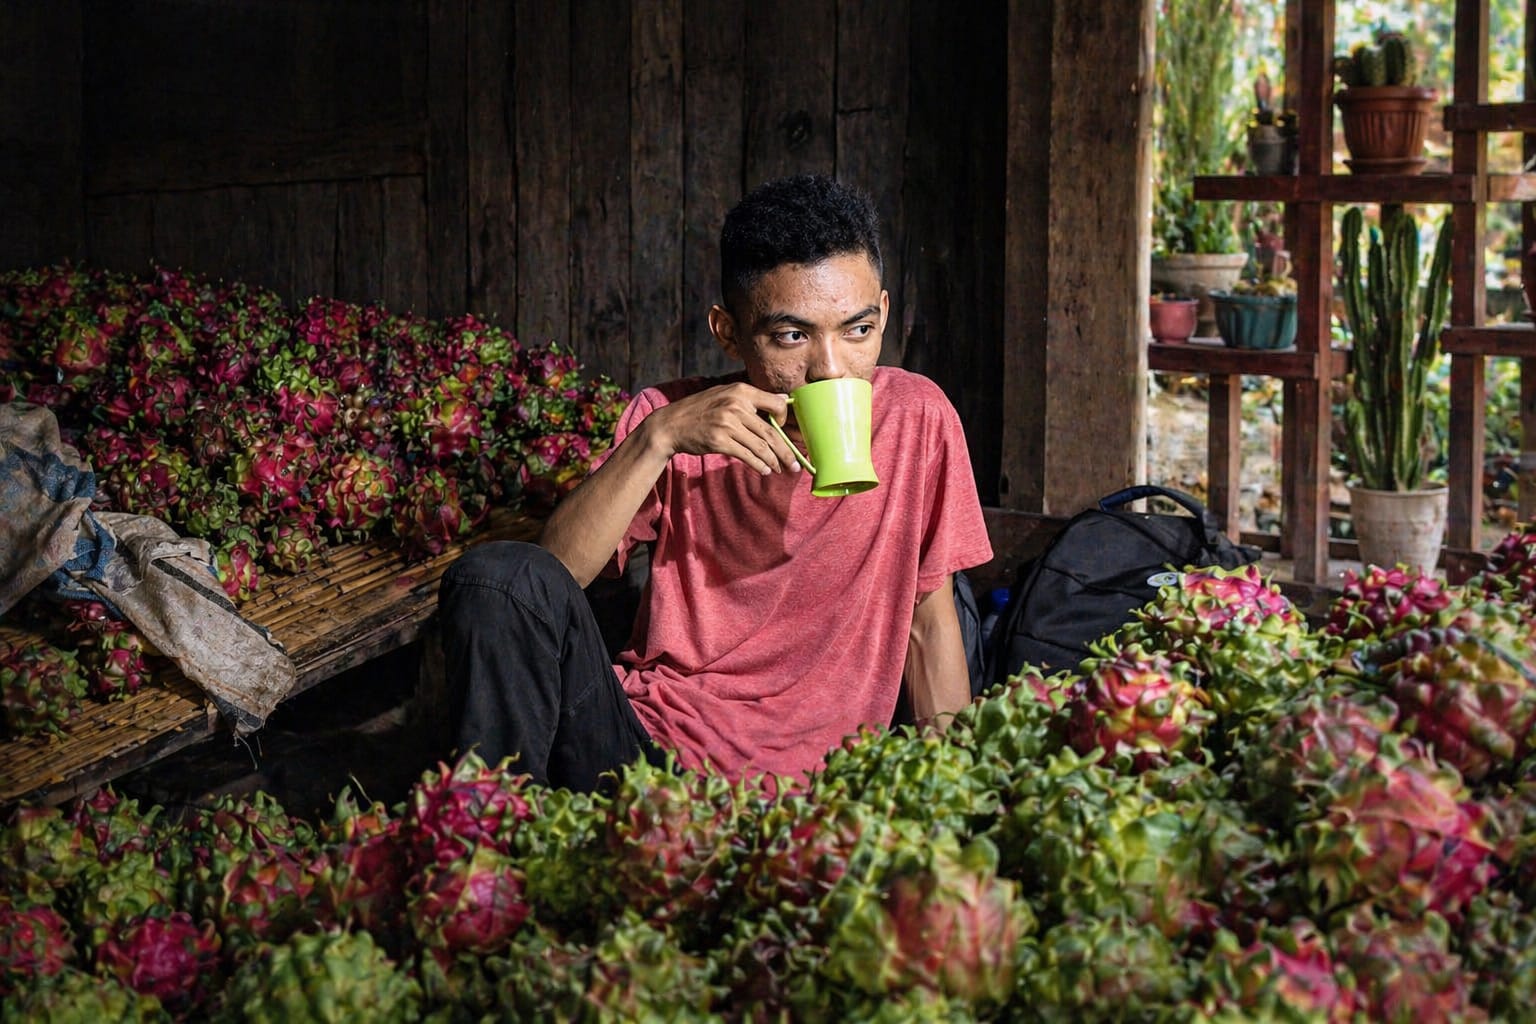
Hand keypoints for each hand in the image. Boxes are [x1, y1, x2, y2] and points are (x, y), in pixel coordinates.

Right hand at [644, 382, 802, 475]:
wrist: (671, 424)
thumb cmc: (699, 411)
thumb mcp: (723, 395)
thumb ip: (748, 399)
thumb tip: (780, 401)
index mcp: (740, 391)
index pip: (776, 403)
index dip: (785, 419)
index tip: (784, 431)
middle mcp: (736, 405)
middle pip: (771, 432)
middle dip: (786, 451)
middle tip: (795, 464)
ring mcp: (728, 424)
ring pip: (761, 447)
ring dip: (774, 461)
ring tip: (780, 470)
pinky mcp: (720, 441)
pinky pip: (747, 456)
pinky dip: (759, 465)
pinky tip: (764, 470)